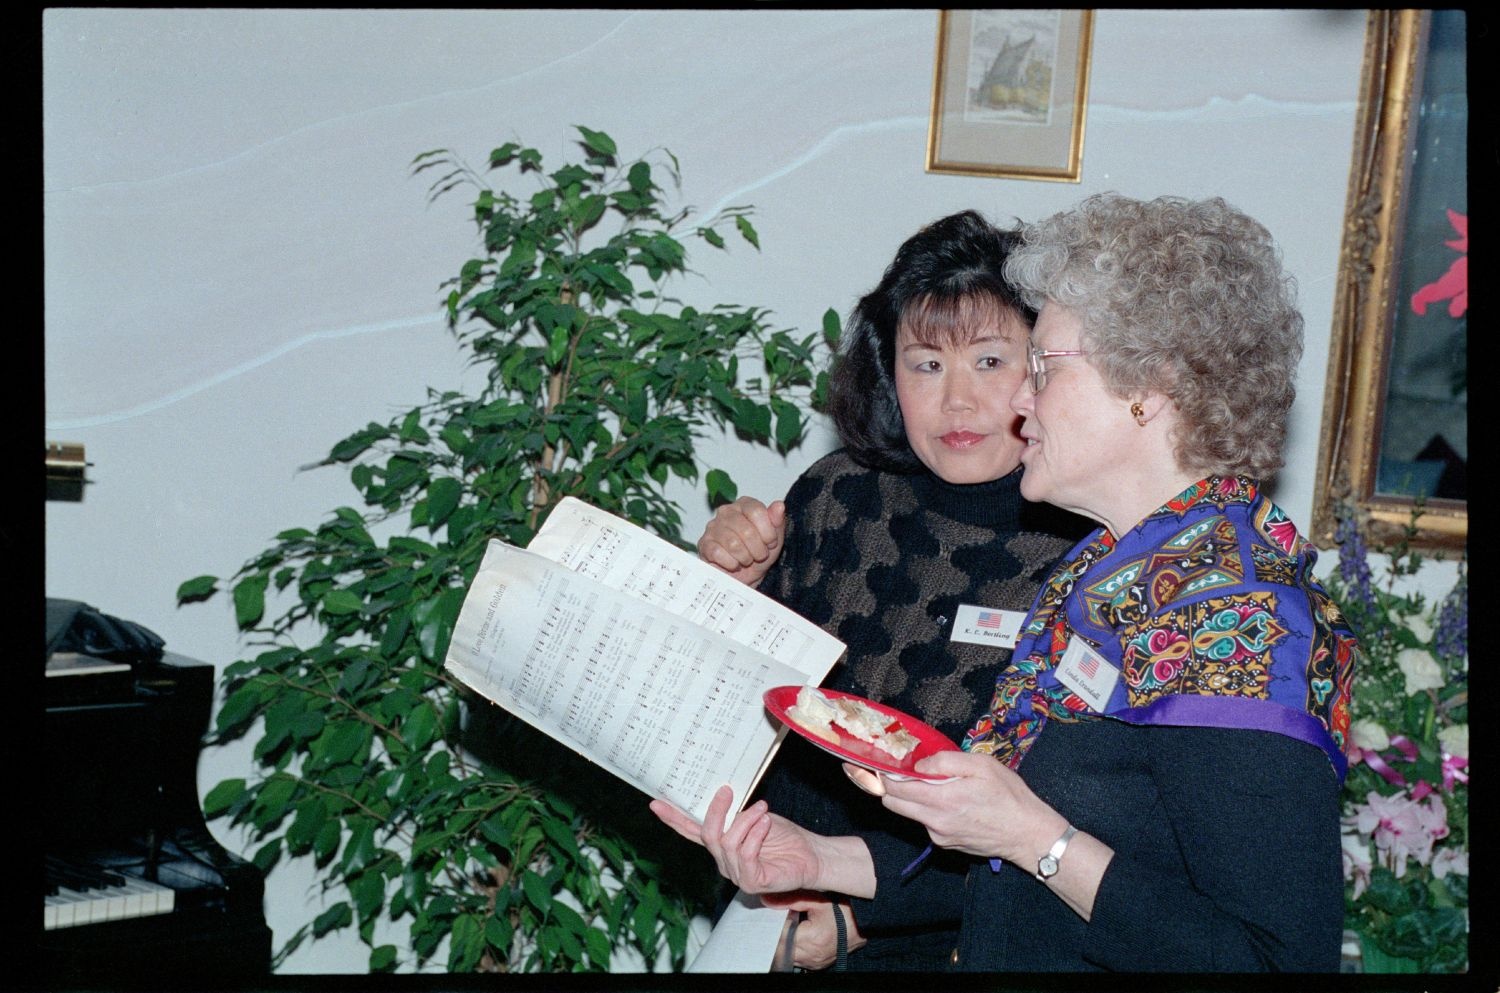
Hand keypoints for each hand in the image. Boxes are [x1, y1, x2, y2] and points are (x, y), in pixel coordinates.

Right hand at [649, 786, 822, 894]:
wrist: (811, 854)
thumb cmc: (784, 836)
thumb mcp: (753, 817)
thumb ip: (734, 814)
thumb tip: (720, 794)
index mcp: (721, 844)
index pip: (691, 831)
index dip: (673, 818)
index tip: (655, 802)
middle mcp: (724, 861)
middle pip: (708, 834)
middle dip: (717, 811)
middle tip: (727, 791)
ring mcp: (737, 875)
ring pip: (728, 842)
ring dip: (746, 820)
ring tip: (762, 810)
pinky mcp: (753, 883)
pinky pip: (745, 855)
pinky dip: (755, 834)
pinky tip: (766, 824)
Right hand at [697, 497, 785, 587]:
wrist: (744, 577)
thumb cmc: (758, 553)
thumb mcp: (775, 538)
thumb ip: (777, 521)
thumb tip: (779, 505)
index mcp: (744, 504)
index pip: (757, 511)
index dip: (768, 532)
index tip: (770, 543)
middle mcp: (726, 511)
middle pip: (746, 530)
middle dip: (758, 549)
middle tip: (759, 555)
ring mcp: (713, 527)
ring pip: (733, 544)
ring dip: (745, 558)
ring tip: (747, 560)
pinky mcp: (704, 544)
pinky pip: (719, 554)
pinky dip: (732, 564)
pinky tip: (734, 564)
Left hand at [763, 893, 866, 969]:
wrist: (862, 926)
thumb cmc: (843, 913)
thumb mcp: (816, 901)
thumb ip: (790, 900)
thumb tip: (767, 899)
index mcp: (811, 939)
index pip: (779, 935)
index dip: (772, 923)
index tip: (769, 914)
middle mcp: (811, 956)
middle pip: (780, 948)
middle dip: (775, 934)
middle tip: (775, 920)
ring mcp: (813, 963)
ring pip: (787, 956)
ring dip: (783, 943)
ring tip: (786, 927)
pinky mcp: (816, 965)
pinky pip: (797, 959)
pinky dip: (793, 949)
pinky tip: (796, 936)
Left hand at [877, 751, 1068, 864]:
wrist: (1028, 835)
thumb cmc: (1009, 796)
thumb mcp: (982, 765)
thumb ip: (946, 761)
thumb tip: (920, 764)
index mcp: (942, 799)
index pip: (894, 788)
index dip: (884, 773)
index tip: (884, 762)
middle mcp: (934, 822)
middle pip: (892, 804)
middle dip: (891, 786)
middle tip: (902, 771)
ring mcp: (939, 836)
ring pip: (908, 814)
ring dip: (911, 798)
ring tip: (931, 784)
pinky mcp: (945, 845)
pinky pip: (926, 824)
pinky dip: (928, 811)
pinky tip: (949, 803)